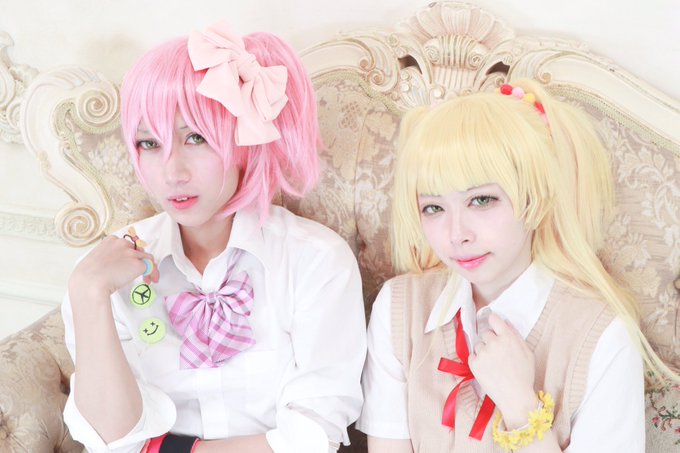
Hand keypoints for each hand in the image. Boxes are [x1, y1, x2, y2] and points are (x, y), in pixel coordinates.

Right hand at [68, 235, 153, 304]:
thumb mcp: (95, 260)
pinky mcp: (137, 264)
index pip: (126, 246)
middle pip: (138, 251)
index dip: (130, 256)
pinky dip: (151, 274)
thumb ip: (107, 258)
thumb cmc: (87, 277)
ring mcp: (131, 253)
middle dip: (140, 261)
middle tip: (141, 273)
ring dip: (149, 268)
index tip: (129, 264)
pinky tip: (148, 280)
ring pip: (146, 258)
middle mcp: (122, 243)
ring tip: (149, 279)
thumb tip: (115, 266)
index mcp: (110, 241)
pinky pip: (149, 268)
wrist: (90, 283)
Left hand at [467, 312, 537, 427]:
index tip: (493, 325)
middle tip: (498, 354)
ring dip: (484, 351)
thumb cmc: (524, 375)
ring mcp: (482, 353)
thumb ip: (516, 335)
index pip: (493, 319)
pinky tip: (487, 370)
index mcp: (507, 337)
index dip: (493, 322)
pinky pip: (472, 356)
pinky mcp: (474, 364)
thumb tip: (506, 321)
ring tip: (493, 365)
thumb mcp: (527, 352)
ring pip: (479, 345)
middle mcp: (493, 342)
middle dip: (490, 341)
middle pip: (486, 333)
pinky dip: (477, 361)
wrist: (515, 397)